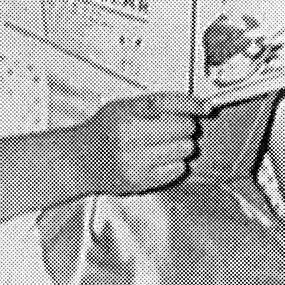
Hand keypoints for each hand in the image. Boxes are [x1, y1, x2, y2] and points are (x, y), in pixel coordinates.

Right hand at [67, 91, 208, 195]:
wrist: (79, 159)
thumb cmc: (104, 132)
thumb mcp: (122, 108)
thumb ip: (155, 105)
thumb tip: (195, 106)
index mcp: (125, 114)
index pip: (168, 103)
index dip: (192, 104)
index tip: (205, 107)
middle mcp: (129, 137)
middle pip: (184, 127)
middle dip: (185, 126)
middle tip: (174, 128)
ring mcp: (135, 161)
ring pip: (185, 149)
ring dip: (182, 146)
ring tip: (164, 145)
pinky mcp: (141, 181)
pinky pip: (179, 170)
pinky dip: (176, 164)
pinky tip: (160, 160)